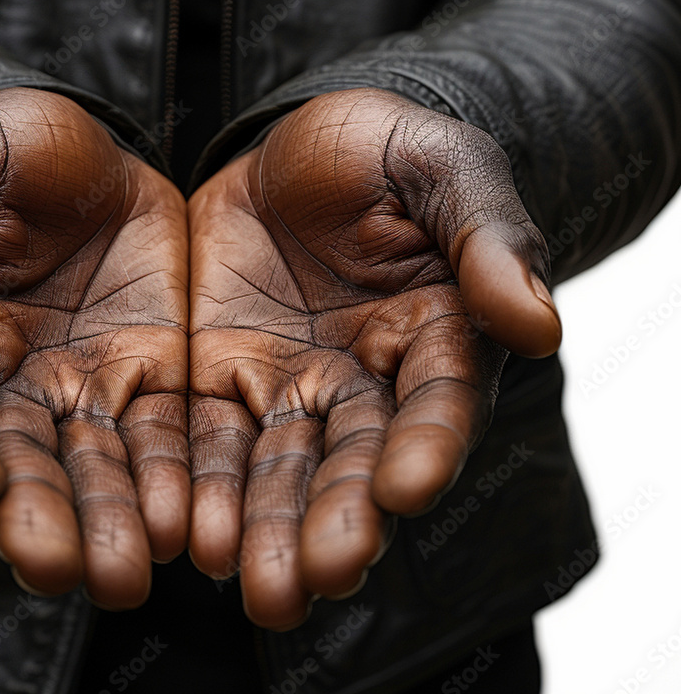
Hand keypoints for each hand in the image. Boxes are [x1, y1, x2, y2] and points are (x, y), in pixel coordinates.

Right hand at [0, 88, 187, 607]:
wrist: (77, 142)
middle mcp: (12, 378)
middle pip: (19, 458)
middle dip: (37, 514)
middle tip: (61, 568)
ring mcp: (85, 377)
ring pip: (95, 461)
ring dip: (110, 519)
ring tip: (129, 574)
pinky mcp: (152, 366)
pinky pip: (165, 429)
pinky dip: (174, 477)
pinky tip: (190, 522)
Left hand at [188, 88, 560, 628]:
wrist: (297, 140)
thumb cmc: (389, 151)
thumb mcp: (444, 170)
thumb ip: (488, 238)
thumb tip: (539, 325)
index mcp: (437, 334)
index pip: (437, 399)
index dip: (427, 444)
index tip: (407, 490)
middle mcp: (366, 378)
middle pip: (355, 457)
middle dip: (339, 515)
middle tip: (320, 575)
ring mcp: (290, 379)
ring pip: (279, 464)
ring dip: (266, 526)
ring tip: (254, 586)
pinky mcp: (222, 370)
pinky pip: (208, 431)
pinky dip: (200, 483)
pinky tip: (186, 534)